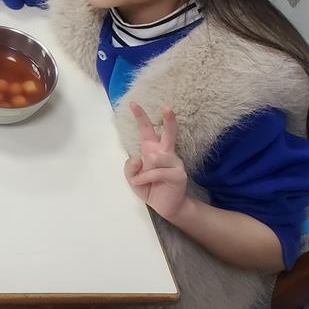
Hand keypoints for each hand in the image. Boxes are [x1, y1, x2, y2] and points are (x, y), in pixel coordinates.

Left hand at [124, 103, 187, 220]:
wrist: (164, 206)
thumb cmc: (148, 187)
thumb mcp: (132, 177)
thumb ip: (130, 167)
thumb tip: (138, 158)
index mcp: (153, 149)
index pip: (147, 130)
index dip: (140, 116)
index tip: (133, 103)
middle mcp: (166, 152)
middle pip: (169, 133)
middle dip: (169, 120)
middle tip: (167, 107)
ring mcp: (175, 162)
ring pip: (154, 157)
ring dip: (143, 172)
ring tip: (143, 180)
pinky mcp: (179, 174)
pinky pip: (157, 172)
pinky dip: (146, 178)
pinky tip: (144, 183)